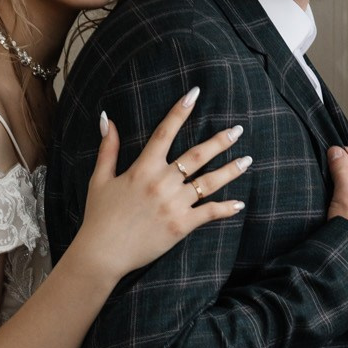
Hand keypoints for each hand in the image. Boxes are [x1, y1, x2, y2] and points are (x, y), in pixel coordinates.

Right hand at [74, 89, 249, 282]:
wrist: (103, 253)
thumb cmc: (99, 217)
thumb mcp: (100, 179)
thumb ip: (108, 148)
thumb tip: (107, 118)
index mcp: (143, 168)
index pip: (165, 132)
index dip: (180, 111)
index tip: (195, 94)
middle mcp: (162, 183)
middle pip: (197, 155)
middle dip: (220, 141)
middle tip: (238, 130)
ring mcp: (174, 204)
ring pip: (209, 183)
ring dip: (230, 170)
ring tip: (247, 160)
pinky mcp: (181, 225)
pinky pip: (209, 213)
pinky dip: (225, 209)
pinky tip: (239, 203)